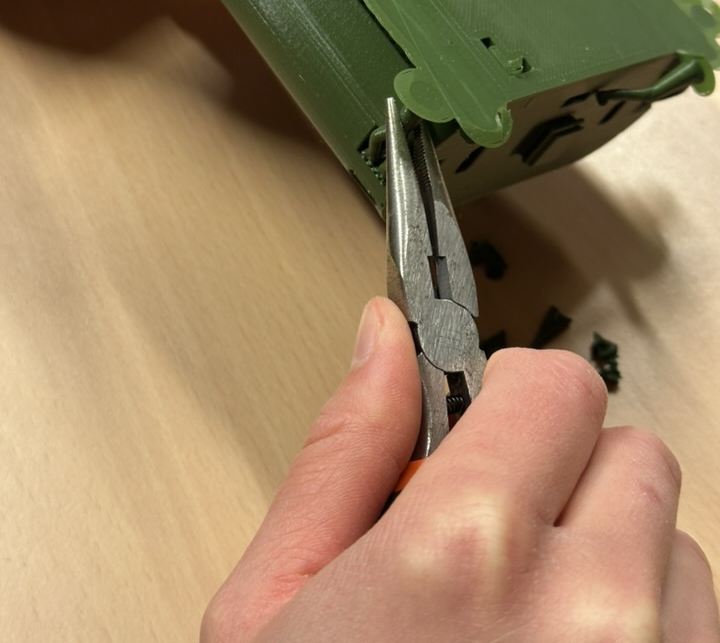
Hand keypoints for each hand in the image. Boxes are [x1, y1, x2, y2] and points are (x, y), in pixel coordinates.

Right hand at [202, 297, 719, 641]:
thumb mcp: (275, 605)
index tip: (485, 428)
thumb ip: (343, 449)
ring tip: (530, 628)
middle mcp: (590, 614)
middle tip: (498, 539)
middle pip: (633, 453)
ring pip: (680, 546)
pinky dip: (648, 634)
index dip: (511, 397)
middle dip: (565, 474)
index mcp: (466, 552)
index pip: (557, 383)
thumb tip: (382, 339)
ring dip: (614, 561)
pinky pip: (701, 632)